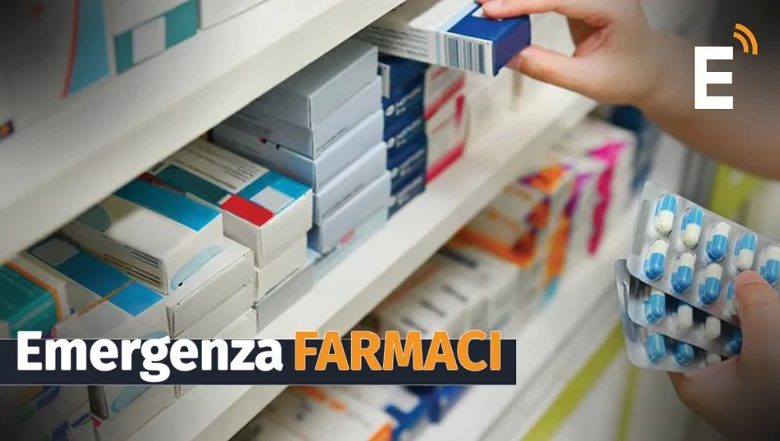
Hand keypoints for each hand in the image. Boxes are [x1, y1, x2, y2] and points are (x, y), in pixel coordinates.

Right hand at [479, 0, 685, 106]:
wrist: (651, 69)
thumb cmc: (627, 76)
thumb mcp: (587, 80)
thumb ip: (547, 67)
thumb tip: (509, 55)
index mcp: (612, 6)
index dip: (522, 3)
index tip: (491, 12)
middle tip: (480, 5)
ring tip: (486, 6)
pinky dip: (524, 1)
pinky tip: (503, 7)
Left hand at [669, 271, 779, 439]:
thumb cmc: (777, 408)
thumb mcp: (767, 354)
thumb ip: (756, 312)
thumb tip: (745, 277)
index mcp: (694, 382)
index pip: (668, 334)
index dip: (669, 301)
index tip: (672, 270)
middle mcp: (711, 382)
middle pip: (701, 329)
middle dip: (708, 297)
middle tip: (710, 260)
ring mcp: (737, 383)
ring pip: (732, 335)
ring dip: (738, 308)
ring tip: (739, 270)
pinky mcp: (760, 381)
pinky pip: (753, 345)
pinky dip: (758, 325)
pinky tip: (765, 298)